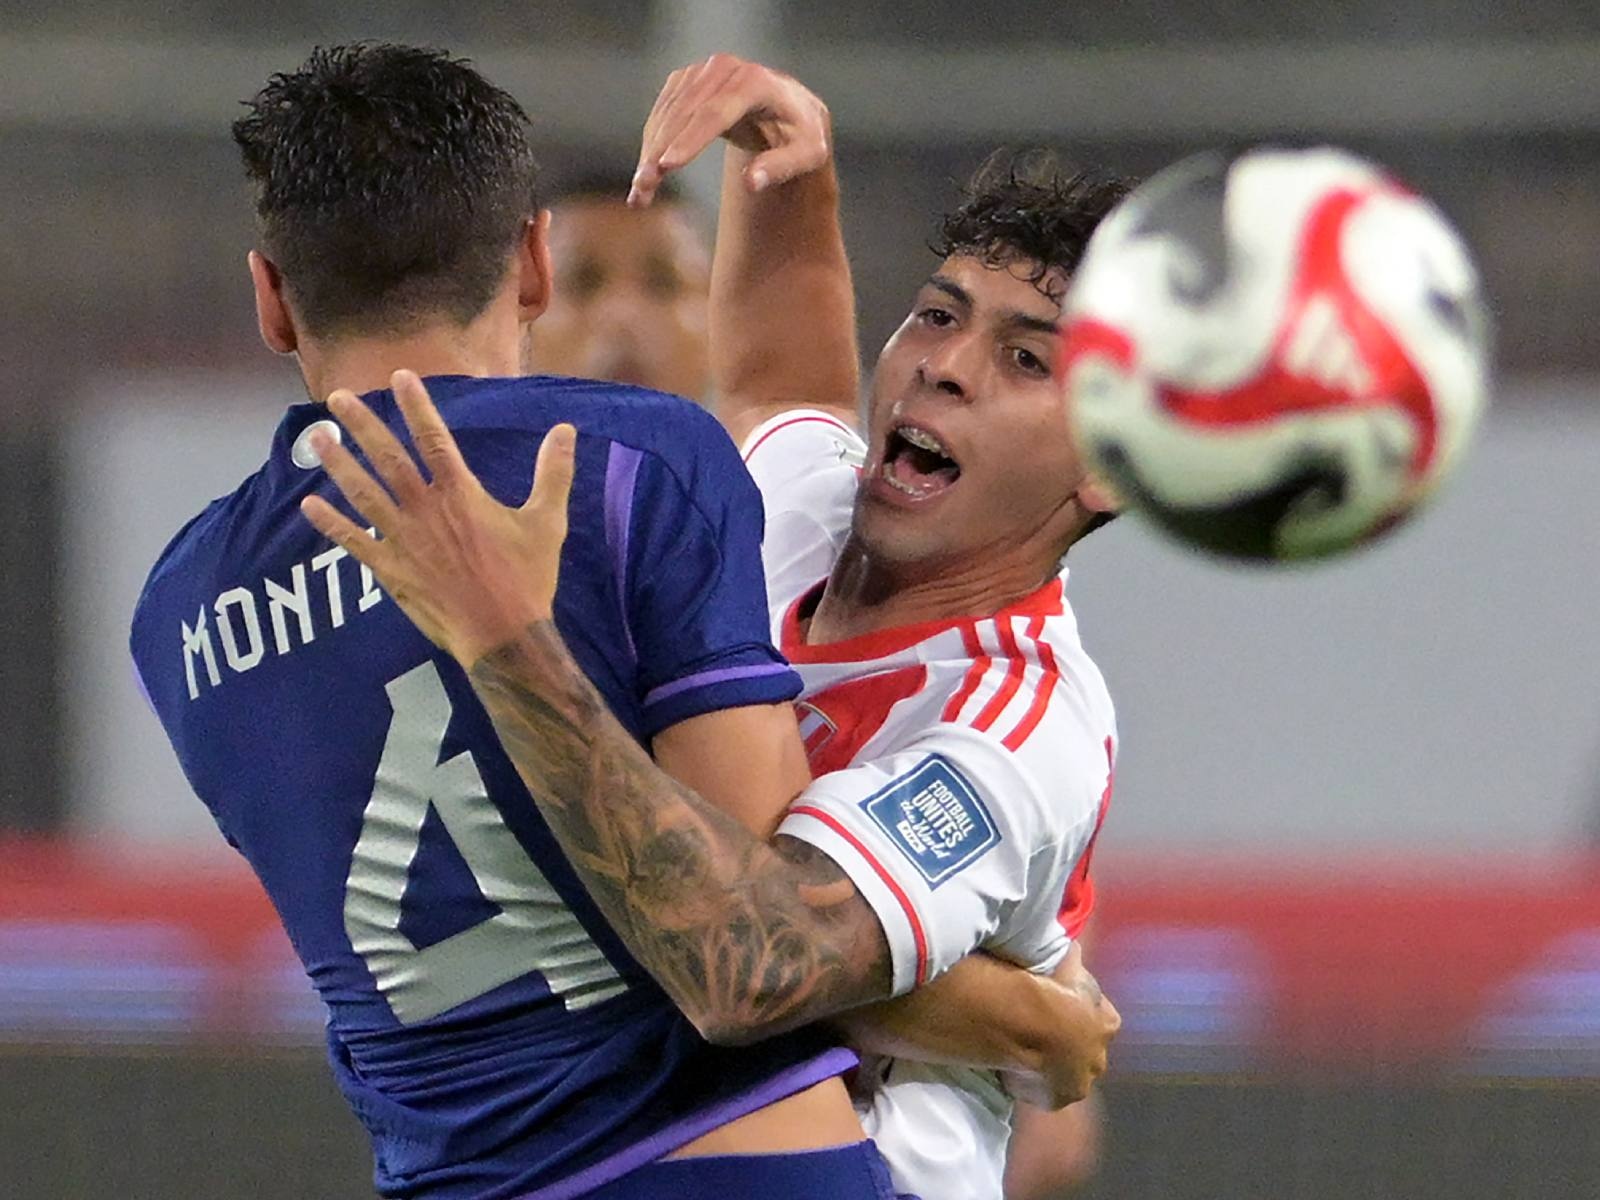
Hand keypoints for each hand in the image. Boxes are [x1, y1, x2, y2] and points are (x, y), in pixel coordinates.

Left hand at [299, 369, 576, 666]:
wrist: (503, 636)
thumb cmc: (527, 579)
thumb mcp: (547, 522)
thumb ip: (553, 473)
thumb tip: (566, 431)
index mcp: (462, 495)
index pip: (434, 438)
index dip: (417, 406)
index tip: (401, 377)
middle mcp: (426, 511)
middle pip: (388, 458)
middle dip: (362, 425)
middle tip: (339, 397)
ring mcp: (404, 540)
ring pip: (363, 493)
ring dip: (338, 463)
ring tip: (318, 437)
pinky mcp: (391, 571)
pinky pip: (354, 542)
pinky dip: (332, 524)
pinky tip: (309, 505)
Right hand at [629, 52, 829, 205]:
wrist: (790, 108)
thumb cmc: (802, 134)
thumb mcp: (807, 154)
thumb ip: (781, 167)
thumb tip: (752, 183)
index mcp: (755, 82)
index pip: (715, 112)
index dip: (690, 140)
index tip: (667, 166)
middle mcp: (725, 69)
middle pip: (685, 113)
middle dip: (660, 152)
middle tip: (643, 188)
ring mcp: (702, 72)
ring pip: (667, 114)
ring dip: (649, 153)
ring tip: (639, 193)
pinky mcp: (687, 80)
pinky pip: (662, 113)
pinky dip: (650, 143)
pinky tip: (646, 174)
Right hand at [1001, 944, 1121, 1109]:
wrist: (1027, 1021)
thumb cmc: (1050, 988)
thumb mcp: (1067, 965)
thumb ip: (1074, 962)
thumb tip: (1074, 947)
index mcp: (1106, 1024)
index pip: (1099, 1020)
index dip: (1078, 1014)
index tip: (1060, 1008)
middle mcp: (1099, 1058)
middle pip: (1085, 1052)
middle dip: (1069, 1045)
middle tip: (1042, 1032)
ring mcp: (1079, 1083)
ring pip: (1066, 1074)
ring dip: (1052, 1066)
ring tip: (1027, 1051)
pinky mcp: (1056, 1099)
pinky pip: (1044, 1090)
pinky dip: (1033, 1082)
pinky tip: (1017, 1067)